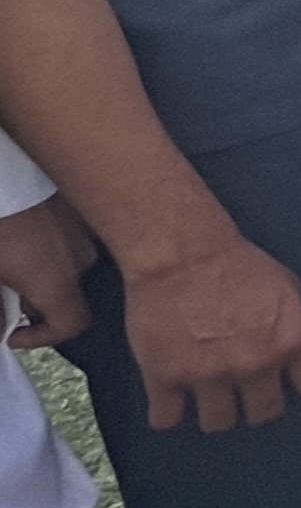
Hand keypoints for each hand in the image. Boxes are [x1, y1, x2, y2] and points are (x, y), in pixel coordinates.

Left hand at [0, 195, 94, 348]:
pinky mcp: (78, 205)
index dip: (42, 338)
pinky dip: (51, 243)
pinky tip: (24, 230)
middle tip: (6, 289)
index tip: (12, 333)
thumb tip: (0, 333)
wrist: (6, 169)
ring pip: (70, 263)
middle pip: (69, 294)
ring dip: (45, 269)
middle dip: (37, 300)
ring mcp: (84, 229)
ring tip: (13, 256)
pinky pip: (70, 236)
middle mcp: (81, 258)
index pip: (71, 326)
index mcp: (56, 281)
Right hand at [120, 235, 300, 430]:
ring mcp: (210, 376)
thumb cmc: (236, 263)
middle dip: (256, 404)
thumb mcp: (285, 287)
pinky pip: (166, 420)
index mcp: (292, 342)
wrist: (181, 255)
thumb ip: (293, 325)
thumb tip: (294, 348)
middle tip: (245, 391)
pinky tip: (169, 400)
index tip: (290, 381)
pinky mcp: (165, 380)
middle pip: (265, 414)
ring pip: (219, 423)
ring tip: (207, 396)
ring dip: (215, 411)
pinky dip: (167, 413)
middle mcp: (256, 366)